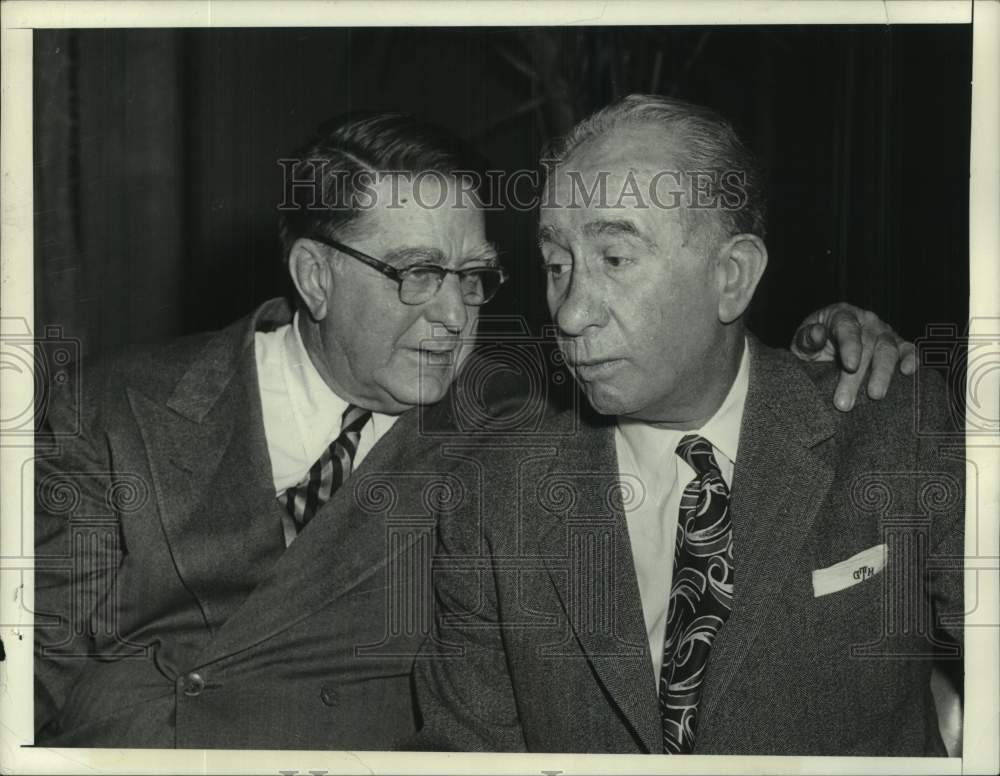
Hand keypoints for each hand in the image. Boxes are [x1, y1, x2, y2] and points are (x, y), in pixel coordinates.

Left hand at [791, 303, 915, 410]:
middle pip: (868, 345)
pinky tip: (908, 372)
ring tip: (874, 396)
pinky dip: (912, 359)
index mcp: (841, 315)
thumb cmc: (812, 346)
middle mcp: (866, 321)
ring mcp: (884, 332)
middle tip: (845, 402)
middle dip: (857, 375)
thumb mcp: (802, 343)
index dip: (850, 346)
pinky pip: (908, 350)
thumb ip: (807, 339)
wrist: (826, 350)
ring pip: (888, 350)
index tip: (849, 366)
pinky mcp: (898, 345)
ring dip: (883, 374)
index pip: (847, 328)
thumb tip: (817, 333)